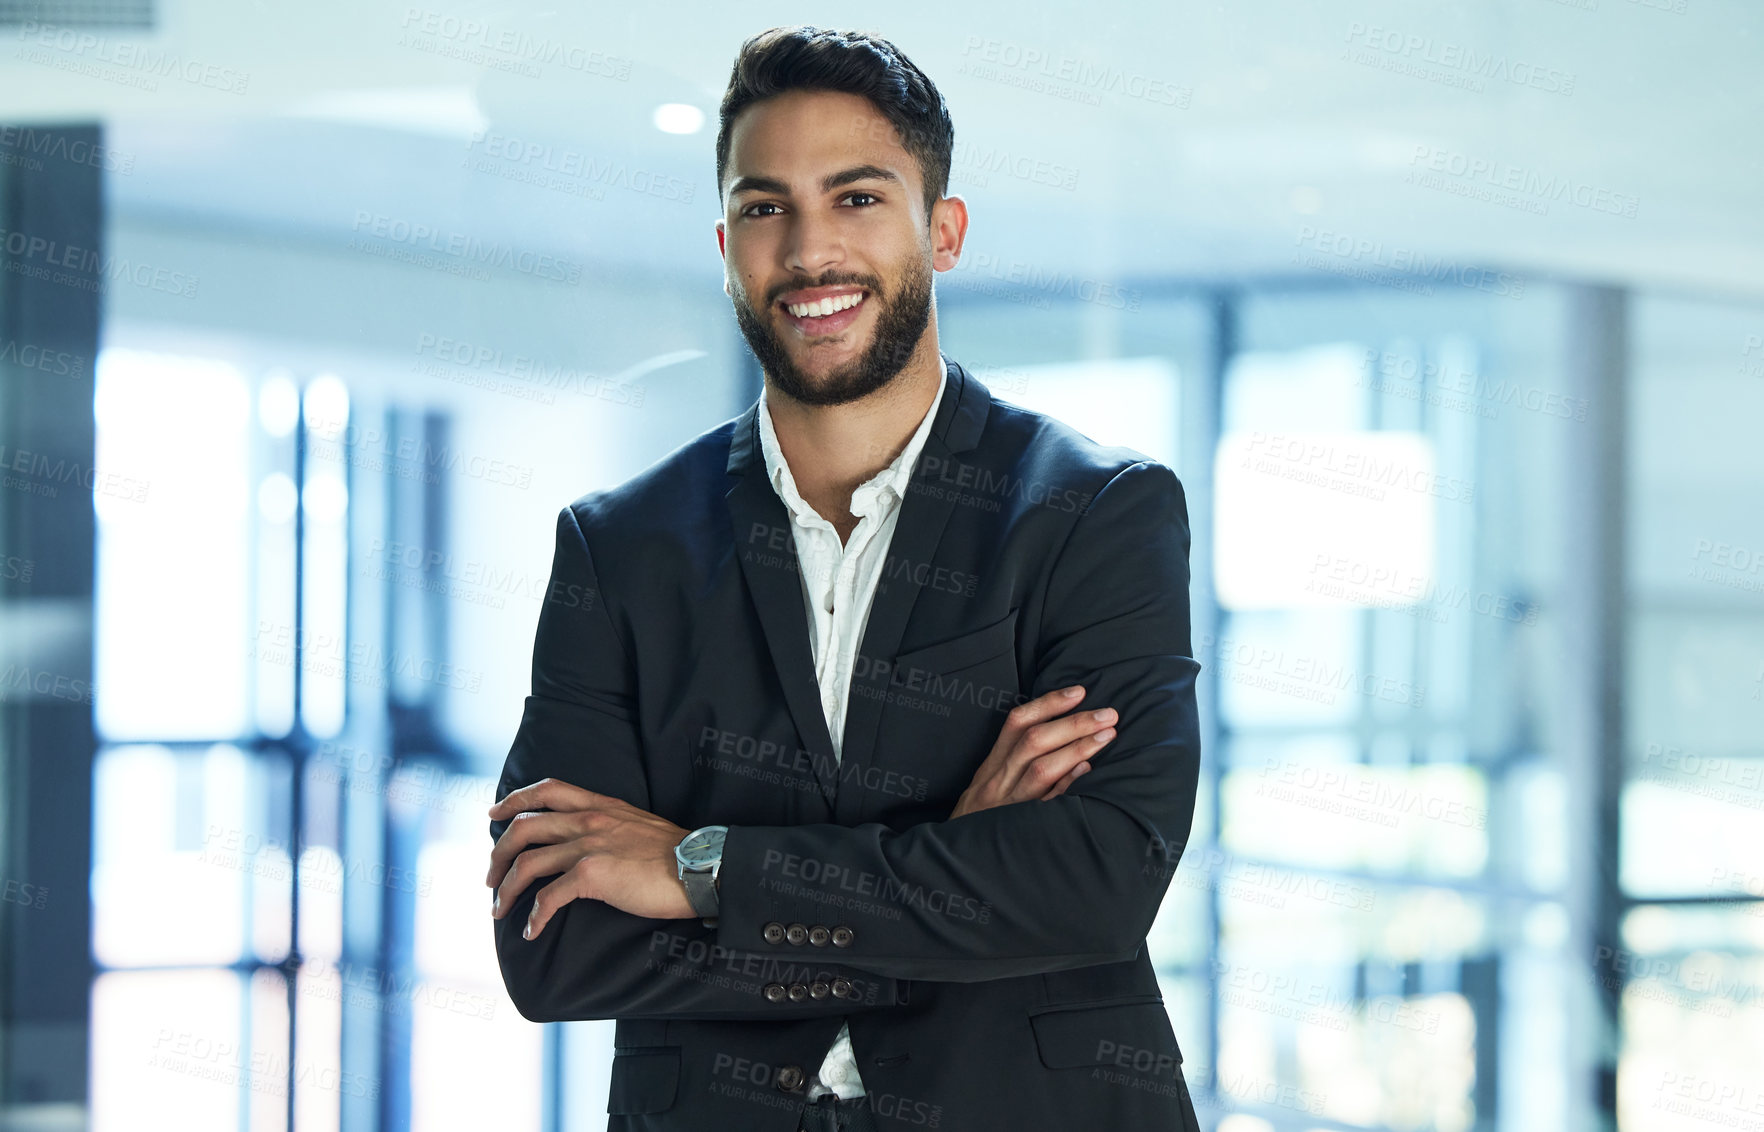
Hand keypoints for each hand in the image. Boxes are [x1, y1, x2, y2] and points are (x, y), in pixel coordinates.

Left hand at [486, 779, 695, 938]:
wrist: (699, 867)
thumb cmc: (675, 853)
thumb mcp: (638, 824)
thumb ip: (610, 826)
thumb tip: (591, 843)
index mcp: (600, 805)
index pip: (547, 790)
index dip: (514, 800)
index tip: (494, 814)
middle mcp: (589, 820)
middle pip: (524, 827)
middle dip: (498, 853)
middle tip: (490, 877)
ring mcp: (589, 846)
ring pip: (527, 863)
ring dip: (506, 890)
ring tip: (499, 909)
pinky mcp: (592, 875)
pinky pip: (548, 897)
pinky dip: (534, 917)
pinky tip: (532, 931)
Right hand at [949, 684, 1115, 818]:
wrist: (959, 857)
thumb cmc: (984, 815)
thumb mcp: (993, 782)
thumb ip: (1019, 759)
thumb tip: (1064, 733)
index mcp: (993, 765)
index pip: (1018, 723)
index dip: (1048, 704)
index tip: (1080, 692)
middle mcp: (998, 781)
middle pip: (1034, 742)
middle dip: (1073, 724)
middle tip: (1109, 714)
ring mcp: (1009, 805)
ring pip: (1041, 770)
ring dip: (1077, 749)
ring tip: (1107, 736)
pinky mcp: (1021, 829)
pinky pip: (1046, 805)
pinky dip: (1066, 785)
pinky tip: (1088, 772)